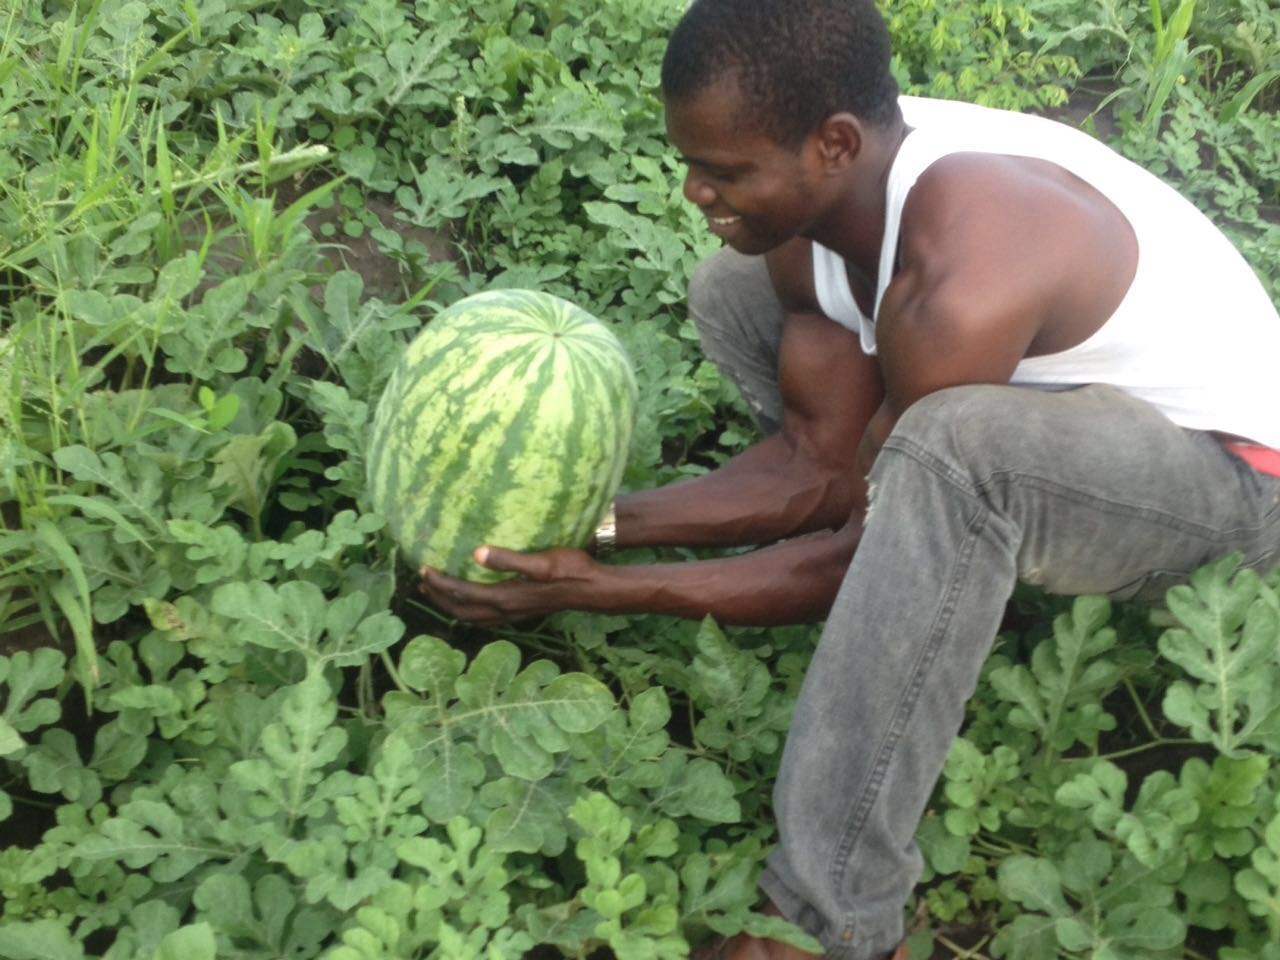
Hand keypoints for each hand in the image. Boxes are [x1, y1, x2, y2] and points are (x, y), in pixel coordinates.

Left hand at [418, 545, 604, 625]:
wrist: (592, 589)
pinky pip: (485, 617)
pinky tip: (471, 600)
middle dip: (438, 598)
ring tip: (437, 592)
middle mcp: (506, 610)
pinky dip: (469, 610)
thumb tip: (476, 554)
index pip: (462, 593)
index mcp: (506, 597)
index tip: (423, 568)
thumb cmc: (571, 570)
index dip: (440, 582)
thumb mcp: (542, 561)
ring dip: (451, 606)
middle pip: (461, 611)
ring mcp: (514, 614)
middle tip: (421, 582)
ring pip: (472, 617)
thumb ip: (509, 559)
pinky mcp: (521, 611)